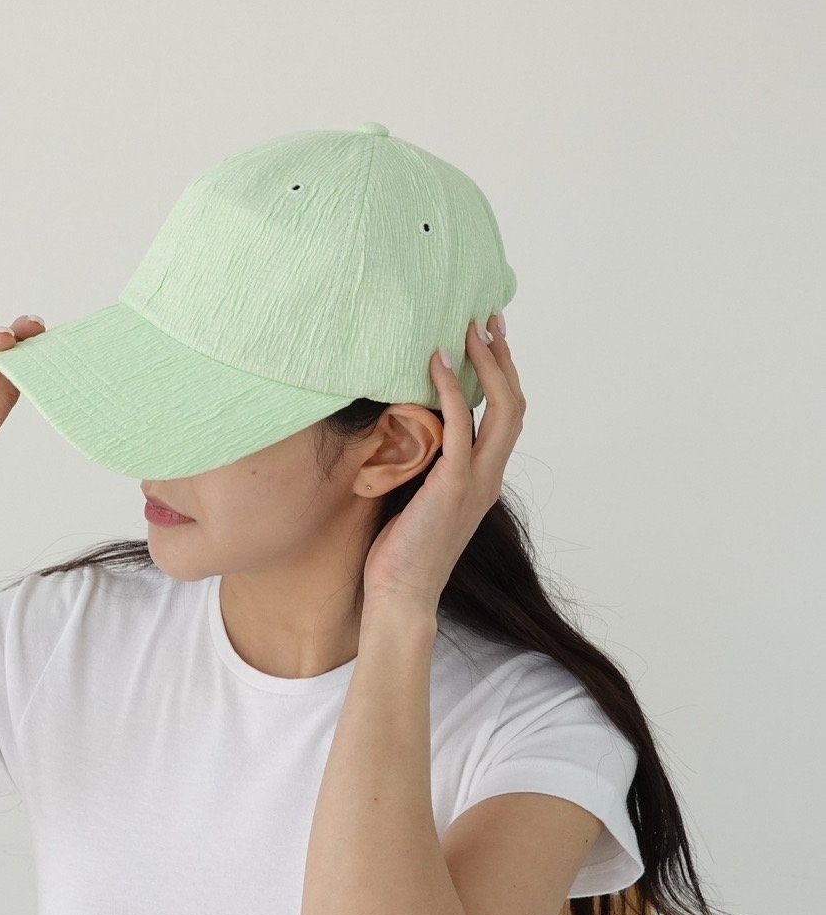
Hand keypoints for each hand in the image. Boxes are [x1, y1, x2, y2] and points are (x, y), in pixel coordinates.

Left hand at [361, 314, 525, 612]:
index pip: (507, 417)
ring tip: (471, 328)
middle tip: (487, 319)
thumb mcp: (418, 496)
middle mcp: (489, 476)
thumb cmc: (401, 551)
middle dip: (503, 358)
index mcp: (485, 478)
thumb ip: (426, 463)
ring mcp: (475, 481)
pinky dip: (450, 390)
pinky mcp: (452, 486)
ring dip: (488, 364)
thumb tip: (407, 427)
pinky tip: (437, 362)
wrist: (401, 594)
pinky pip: (460, 427)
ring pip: (501, 410)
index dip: (502, 374)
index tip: (489, 339)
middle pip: (513, 404)